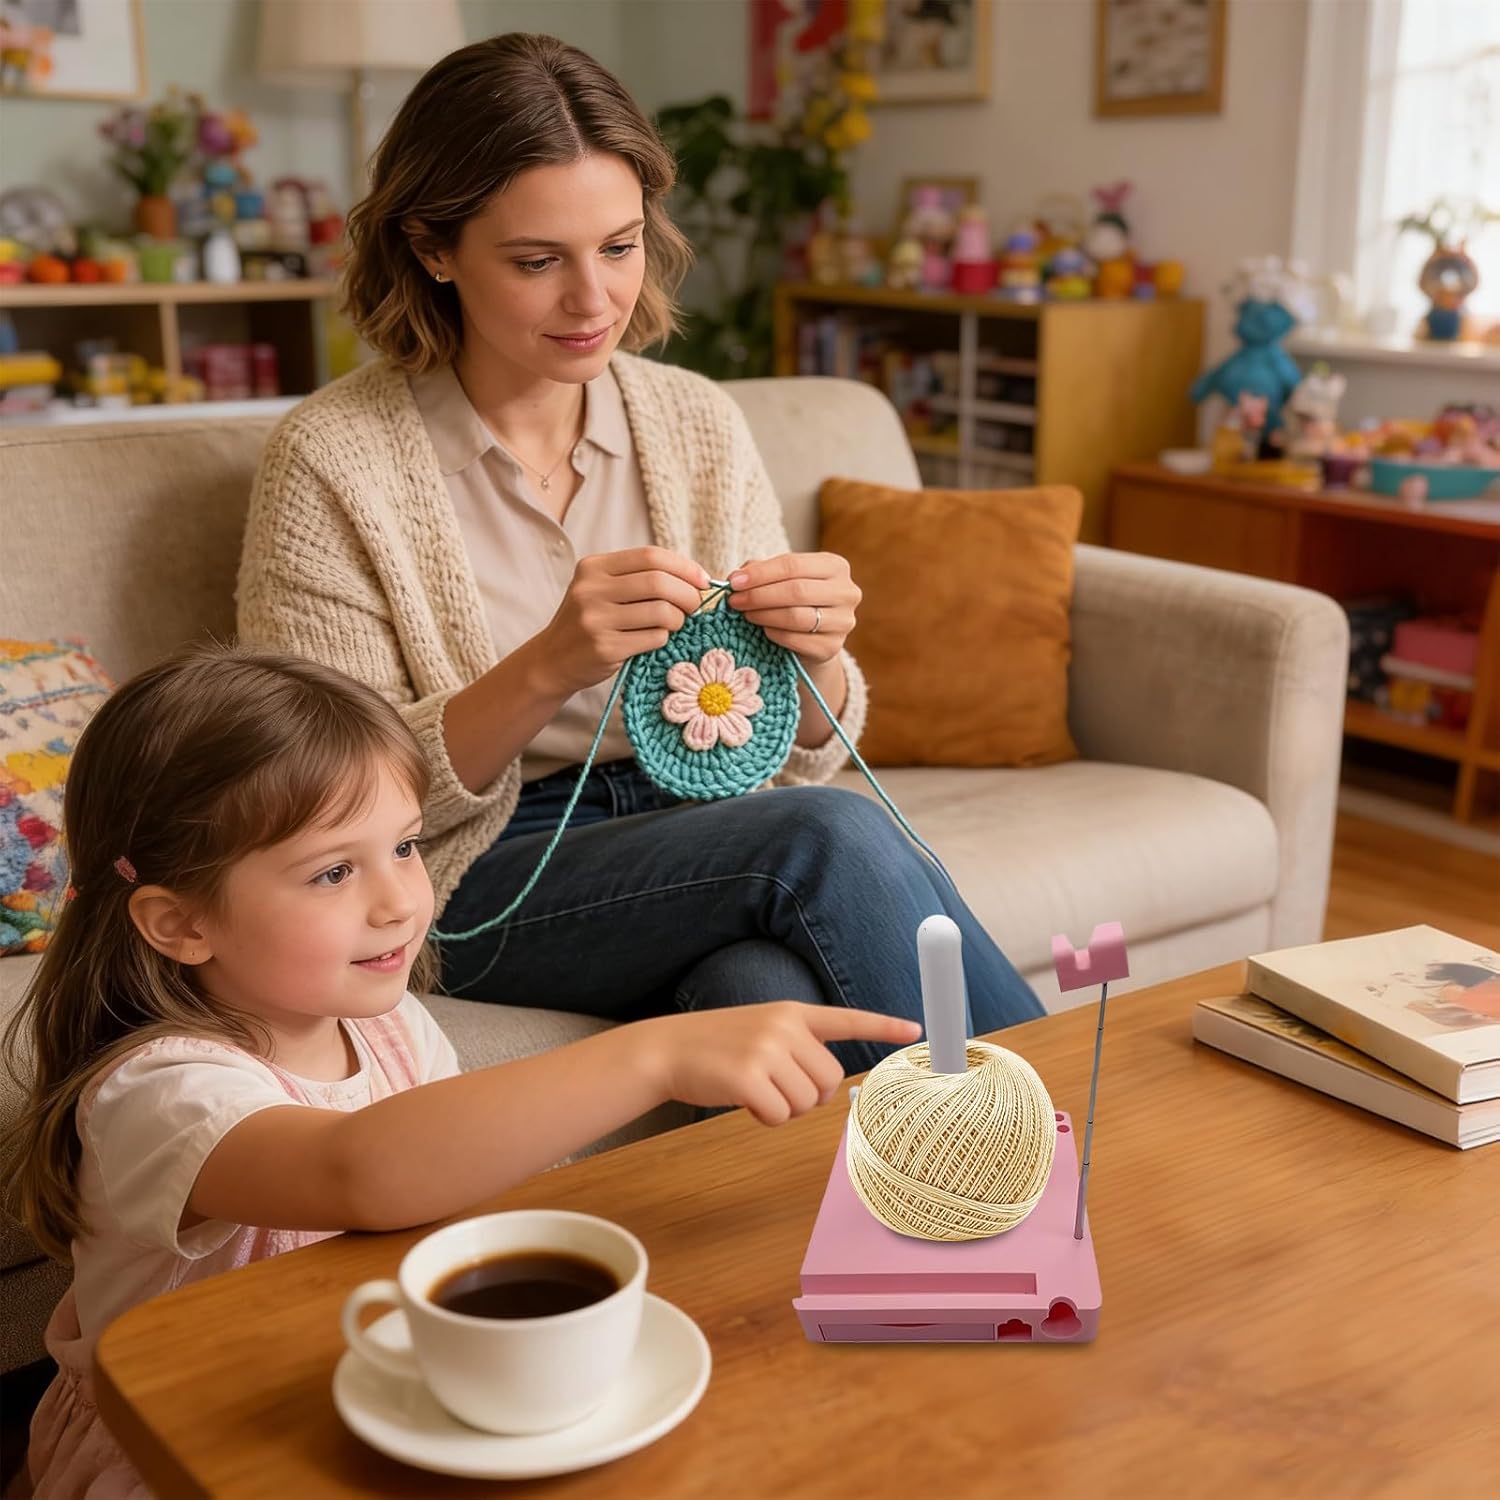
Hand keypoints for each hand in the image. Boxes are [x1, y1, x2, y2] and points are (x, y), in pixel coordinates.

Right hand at [536, 547, 708, 698]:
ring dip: (679, 619)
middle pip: (658, 582)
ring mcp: (596, 620)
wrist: (551, 660)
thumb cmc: (589, 622)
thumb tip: (695, 578)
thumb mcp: (602, 589)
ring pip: (661, 612)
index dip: (684, 566)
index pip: (650, 556)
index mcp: (593, 567)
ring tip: (675, 624)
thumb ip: (638, 578)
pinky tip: (657, 639)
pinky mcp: (605, 648)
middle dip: (688, 594)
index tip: (702, 580)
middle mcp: (591, 589)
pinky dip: (664, 638)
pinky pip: (654, 638)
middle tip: (696, 605)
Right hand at [639, 1002, 920, 1125]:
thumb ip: (795, 1045)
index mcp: (792, 1013)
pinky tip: (744, 1100)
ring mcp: (766, 1050)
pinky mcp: (748, 1077)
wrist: (667, 1049)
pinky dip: (766, 1118)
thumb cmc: (716, 1047)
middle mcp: (784, 1027)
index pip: (846, 1019)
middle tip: (777, 1089)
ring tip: (754, 1089)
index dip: (882, 1027)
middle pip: (829, 1081)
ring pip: (807, 1102)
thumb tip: (824, 1085)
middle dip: (808, 1096)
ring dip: (784, 1108)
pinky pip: (781, 1116)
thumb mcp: (761, 1030)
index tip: (914, 1030)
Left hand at [726, 553, 860, 665]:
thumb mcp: (781, 580)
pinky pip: (797, 640)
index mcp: (835, 566)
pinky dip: (775, 634)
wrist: (813, 640)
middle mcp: (846, 592)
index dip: (761, 573)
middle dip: (759, 595)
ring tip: (745, 614)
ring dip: (764, 615)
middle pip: (796, 590)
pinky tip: (763, 630)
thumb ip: (760, 572)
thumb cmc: (794, 601)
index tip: (734, 581)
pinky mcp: (833, 647)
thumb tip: (736, 577)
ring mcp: (843, 621)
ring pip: (797, 616)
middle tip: (735, 601)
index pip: (793, 565)